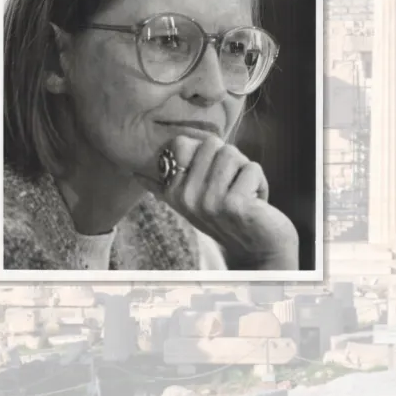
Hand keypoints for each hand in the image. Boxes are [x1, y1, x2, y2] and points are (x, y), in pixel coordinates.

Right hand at [135, 135, 296, 269]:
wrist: (258, 252)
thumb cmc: (230, 220)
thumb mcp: (193, 203)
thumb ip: (166, 186)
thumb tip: (134, 173)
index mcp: (173, 192)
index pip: (182, 143)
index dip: (207, 153)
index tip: (213, 178)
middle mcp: (186, 198)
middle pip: (212, 144)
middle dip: (231, 160)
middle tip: (233, 186)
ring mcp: (209, 202)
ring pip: (232, 153)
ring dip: (246, 171)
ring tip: (244, 194)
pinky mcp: (236, 205)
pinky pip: (252, 168)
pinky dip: (260, 183)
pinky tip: (256, 204)